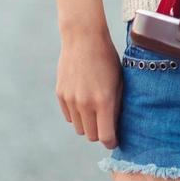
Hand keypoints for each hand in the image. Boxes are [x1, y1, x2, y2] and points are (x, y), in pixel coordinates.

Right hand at [55, 27, 121, 149]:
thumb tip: (116, 126)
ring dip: (88, 124)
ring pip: (79, 128)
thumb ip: (116, 104)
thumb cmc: (107, 58)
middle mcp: (85, 104)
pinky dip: (77, 115)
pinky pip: (69, 116)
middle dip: (100, 133)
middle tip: (106, 124)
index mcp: (104, 101)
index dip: (111, 142)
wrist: (83, 39)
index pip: (105, 136)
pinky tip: (84, 101)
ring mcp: (71, 100)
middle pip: (91, 135)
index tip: (114, 141)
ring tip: (96, 110)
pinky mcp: (60, 95)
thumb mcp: (119, 81)